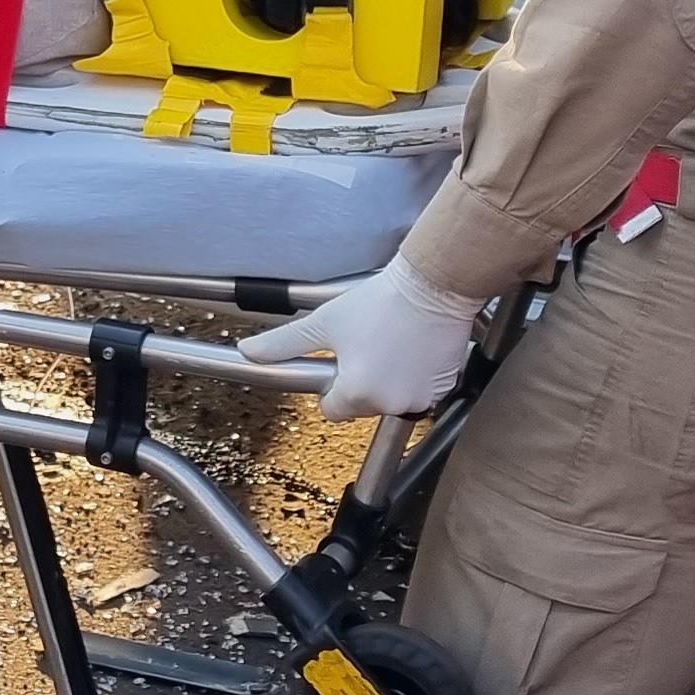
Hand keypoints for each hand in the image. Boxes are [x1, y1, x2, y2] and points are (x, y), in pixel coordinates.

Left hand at [242, 254, 491, 420]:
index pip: (332, 409)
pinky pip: (421, 392)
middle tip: (368, 345)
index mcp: (357, 394)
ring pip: (392, 400)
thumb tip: (249, 352)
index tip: (343, 360)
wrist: (431, 286)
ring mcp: (421, 398)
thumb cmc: (379, 302)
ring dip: (389, 381)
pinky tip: (412, 349)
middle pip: (362, 405)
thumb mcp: (323, 322)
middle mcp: (390, 404)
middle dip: (361, 382)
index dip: (333, 384)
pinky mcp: (444, 389)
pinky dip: (415, 377)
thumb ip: (283, 344)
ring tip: (391, 344)